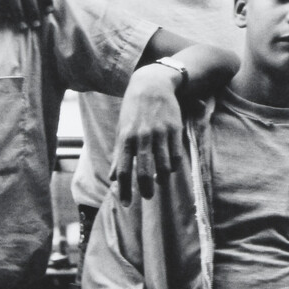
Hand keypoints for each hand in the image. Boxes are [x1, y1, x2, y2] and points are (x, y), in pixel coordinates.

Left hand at [113, 63, 186, 201]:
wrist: (152, 84)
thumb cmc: (133, 110)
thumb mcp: (122, 130)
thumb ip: (119, 155)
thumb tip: (113, 178)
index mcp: (126, 139)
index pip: (124, 171)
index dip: (125, 190)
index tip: (127, 204)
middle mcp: (142, 137)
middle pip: (144, 172)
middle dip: (145, 189)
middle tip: (147, 196)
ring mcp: (160, 134)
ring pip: (163, 167)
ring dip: (161, 178)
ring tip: (159, 181)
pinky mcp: (175, 129)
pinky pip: (176, 156)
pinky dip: (173, 166)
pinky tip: (169, 168)